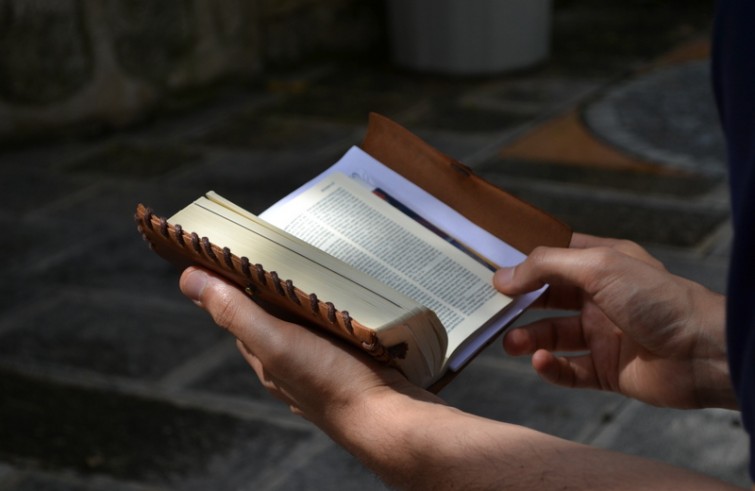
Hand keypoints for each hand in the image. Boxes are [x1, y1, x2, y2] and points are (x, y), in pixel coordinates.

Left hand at [178, 267, 437, 425]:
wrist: (389, 420)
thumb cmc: (332, 381)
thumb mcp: (277, 342)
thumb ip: (237, 312)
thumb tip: (188, 279)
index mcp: (266, 358)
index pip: (240, 314)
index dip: (235, 284)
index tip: (241, 250)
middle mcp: (289, 365)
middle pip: (274, 317)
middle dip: (275, 289)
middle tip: (287, 252)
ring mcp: (323, 366)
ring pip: (308, 325)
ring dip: (311, 301)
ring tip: (322, 270)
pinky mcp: (353, 365)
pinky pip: (338, 333)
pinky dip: (338, 316)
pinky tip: (351, 305)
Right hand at [494, 233, 735, 409]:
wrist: (704, 352)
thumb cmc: (658, 299)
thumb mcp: (598, 267)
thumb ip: (546, 267)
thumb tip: (503, 277)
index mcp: (602, 265)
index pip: (554, 259)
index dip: (524, 264)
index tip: (492, 270)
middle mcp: (599, 298)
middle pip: (547, 300)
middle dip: (520, 305)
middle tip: (493, 311)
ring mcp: (602, 335)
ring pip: (553, 336)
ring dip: (529, 338)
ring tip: (511, 343)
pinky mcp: (606, 370)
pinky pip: (569, 370)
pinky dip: (551, 368)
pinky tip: (541, 362)